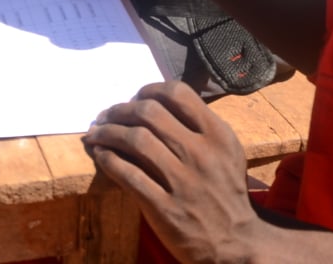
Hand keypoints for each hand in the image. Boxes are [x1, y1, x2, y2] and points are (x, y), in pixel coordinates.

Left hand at [83, 83, 261, 263]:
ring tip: (96, 133)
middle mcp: (201, 154)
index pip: (178, 93)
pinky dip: (108, 159)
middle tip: (106, 115)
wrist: (236, 243)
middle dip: (120, 109)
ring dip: (107, 132)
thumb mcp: (226, 152)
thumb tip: (155, 104)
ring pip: (135, 140)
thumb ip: (198, 126)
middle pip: (149, 112)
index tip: (134, 97)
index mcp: (217, 135)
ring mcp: (183, 182)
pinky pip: (128, 175)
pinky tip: (101, 155)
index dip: (148, 89)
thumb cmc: (225, 192)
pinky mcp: (165, 208)